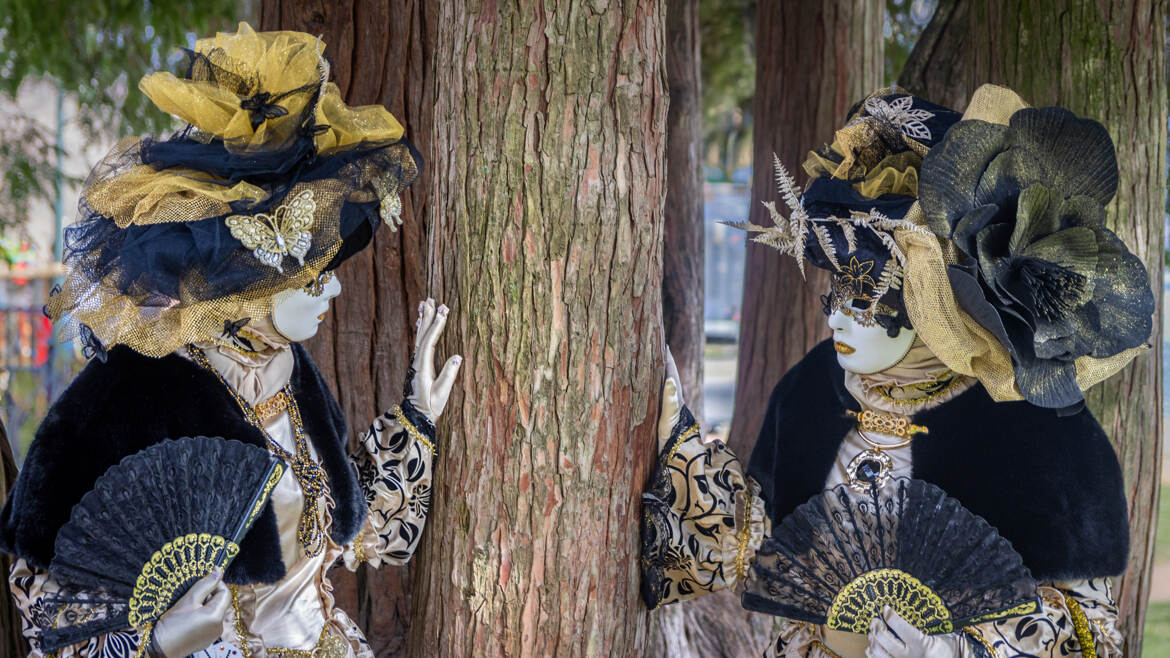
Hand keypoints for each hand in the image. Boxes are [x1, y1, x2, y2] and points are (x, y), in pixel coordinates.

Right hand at [150, 571, 229, 656]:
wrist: (159, 648)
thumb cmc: (171, 624)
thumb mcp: (188, 600)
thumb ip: (206, 584)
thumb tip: (219, 570)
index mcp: (216, 616)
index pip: (225, 593)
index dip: (216, 584)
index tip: (204, 580)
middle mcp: (219, 627)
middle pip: (220, 603)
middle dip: (209, 595)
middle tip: (193, 594)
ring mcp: (213, 635)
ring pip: (214, 613)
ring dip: (205, 606)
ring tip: (189, 606)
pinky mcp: (206, 640)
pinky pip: (209, 623)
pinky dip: (202, 616)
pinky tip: (188, 617)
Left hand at [409, 298, 461, 421]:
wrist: (414, 417)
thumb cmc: (429, 408)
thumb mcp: (441, 395)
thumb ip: (448, 376)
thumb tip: (458, 356)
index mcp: (422, 367)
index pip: (430, 342)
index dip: (437, 326)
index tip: (443, 311)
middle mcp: (417, 362)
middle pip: (423, 335)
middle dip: (429, 317)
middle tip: (433, 299)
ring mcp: (416, 362)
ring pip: (420, 336)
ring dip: (424, 319)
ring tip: (425, 303)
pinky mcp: (418, 364)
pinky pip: (420, 342)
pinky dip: (422, 329)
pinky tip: (423, 321)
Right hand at [657, 347, 683, 452]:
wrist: (674, 456)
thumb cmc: (672, 437)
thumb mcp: (669, 418)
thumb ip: (670, 399)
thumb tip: (670, 379)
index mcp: (675, 395)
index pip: (670, 370)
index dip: (665, 356)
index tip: (661, 341)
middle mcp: (672, 397)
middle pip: (666, 373)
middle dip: (660, 359)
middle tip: (653, 344)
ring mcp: (667, 404)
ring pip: (661, 381)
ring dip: (656, 370)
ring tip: (649, 359)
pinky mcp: (661, 412)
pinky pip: (656, 391)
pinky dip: (652, 383)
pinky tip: (646, 384)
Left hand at [866, 606, 960, 657]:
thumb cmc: (945, 648)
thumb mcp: (935, 636)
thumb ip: (915, 628)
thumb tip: (892, 615)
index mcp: (923, 646)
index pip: (901, 627)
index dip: (890, 616)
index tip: (886, 609)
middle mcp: (911, 657)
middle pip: (884, 640)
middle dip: (876, 627)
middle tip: (875, 620)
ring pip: (877, 652)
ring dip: (872, 640)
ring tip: (873, 632)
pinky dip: (873, 653)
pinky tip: (874, 646)